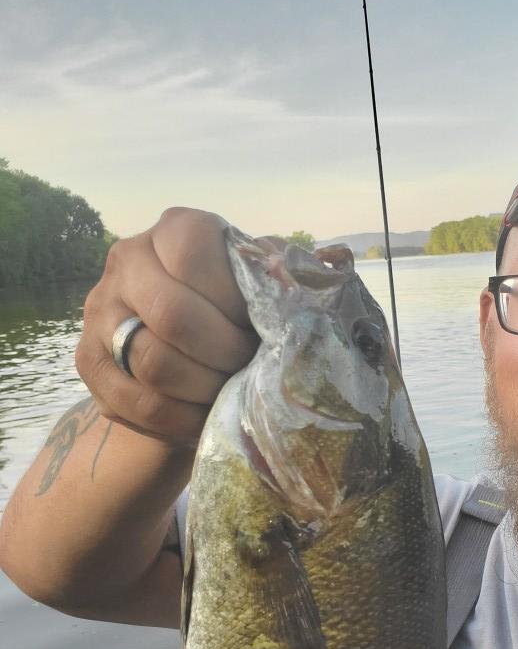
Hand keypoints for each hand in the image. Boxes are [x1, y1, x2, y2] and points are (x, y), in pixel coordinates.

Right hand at [77, 207, 257, 447]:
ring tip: (229, 390)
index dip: (234, 301)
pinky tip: (205, 415)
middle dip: (224, 352)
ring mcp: (100, 311)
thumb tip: (296, 295)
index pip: (194, 257)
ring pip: (154, 362)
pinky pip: (138, 402)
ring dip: (204, 387)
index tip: (260, 326)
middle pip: (173, 315)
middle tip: (248, 366)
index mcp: (173, 229)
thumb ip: (275, 281)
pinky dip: (181, 418)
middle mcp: (127, 260)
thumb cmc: (236, 311)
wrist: (186, 349)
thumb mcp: (258, 286)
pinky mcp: (89, 362)